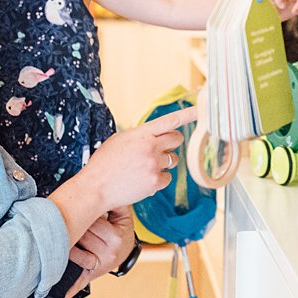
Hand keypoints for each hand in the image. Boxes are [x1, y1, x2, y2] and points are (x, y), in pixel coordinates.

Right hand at [49, 107, 195, 240]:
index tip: (201, 110)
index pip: (169, 121)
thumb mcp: (119, 141)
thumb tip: (155, 137)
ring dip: (163, 163)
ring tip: (143, 168)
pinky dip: (158, 179)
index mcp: (141, 134)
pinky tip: (143, 180)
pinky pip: (167, 178)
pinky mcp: (155, 182)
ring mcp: (154, 165)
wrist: (95, 187)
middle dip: (170, 143)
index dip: (188, 114)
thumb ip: (140, 136)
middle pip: (176, 140)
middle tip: (159, 149)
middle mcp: (150, 147)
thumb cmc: (104, 164)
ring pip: (172, 160)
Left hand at [64, 208, 135, 295]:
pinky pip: (81, 279)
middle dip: (75, 228)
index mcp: (116, 237)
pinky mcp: (93, 275)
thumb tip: (103, 189)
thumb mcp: (123, 215)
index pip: (91, 223)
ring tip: (67, 239)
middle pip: (81, 236)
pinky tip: (63, 292)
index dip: (84, 215)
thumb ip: (114, 202)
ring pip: (73, 253)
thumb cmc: (120, 230)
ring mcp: (101, 265)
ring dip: (67, 245)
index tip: (80, 212)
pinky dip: (72, 286)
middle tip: (72, 224)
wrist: (126, 251)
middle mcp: (110, 252)